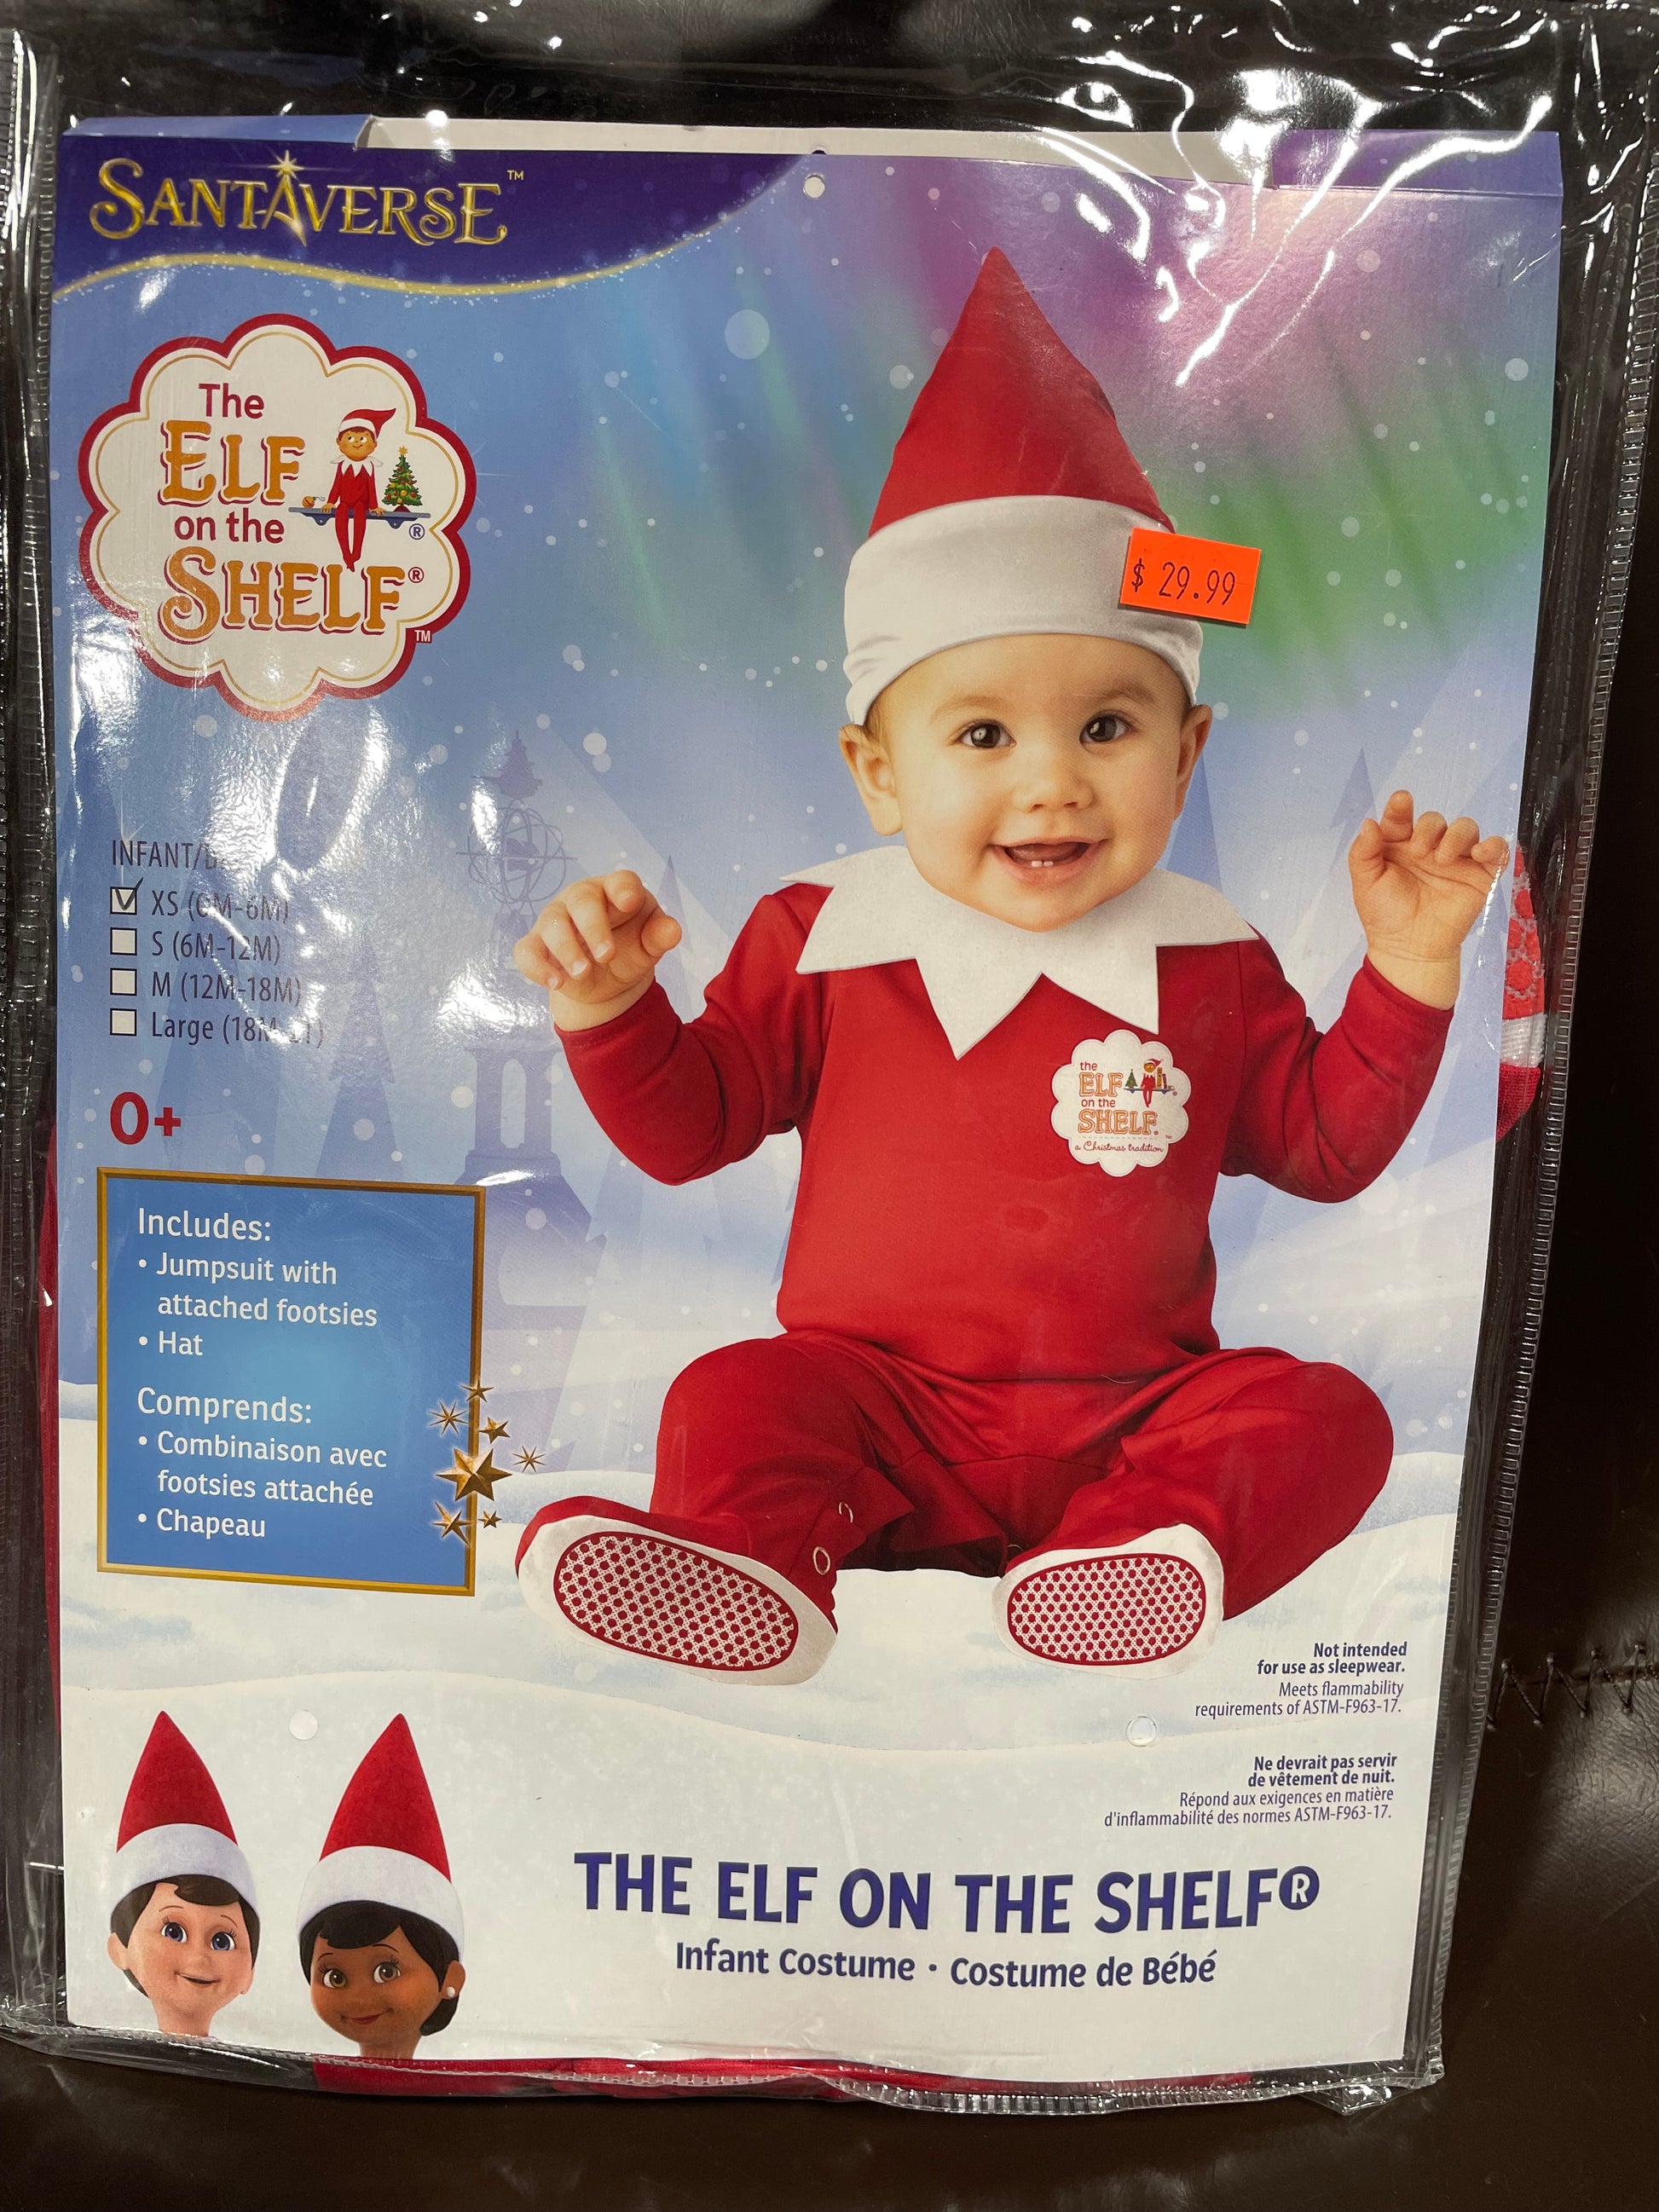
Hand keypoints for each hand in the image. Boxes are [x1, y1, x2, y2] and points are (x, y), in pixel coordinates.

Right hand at [514, 870, 681, 1030]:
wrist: (605, 978)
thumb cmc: (630, 947)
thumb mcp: (648, 946)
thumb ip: (659, 937)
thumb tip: (673, 931)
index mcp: (615, 892)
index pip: (620, 881)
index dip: (623, 889)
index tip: (630, 902)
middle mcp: (581, 900)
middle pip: (582, 901)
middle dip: (593, 927)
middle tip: (607, 956)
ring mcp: (555, 921)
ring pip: (553, 925)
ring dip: (567, 950)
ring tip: (583, 973)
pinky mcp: (537, 945)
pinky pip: (527, 951)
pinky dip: (537, 967)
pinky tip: (555, 982)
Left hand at [1347, 791, 1507, 1008]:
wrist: (1410, 949)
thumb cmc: (1386, 915)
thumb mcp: (1366, 884)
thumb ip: (1363, 853)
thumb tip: (1369, 822)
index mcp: (1399, 846)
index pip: (1402, 818)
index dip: (1401, 807)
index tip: (1401, 801)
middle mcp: (1429, 847)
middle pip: (1435, 820)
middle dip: (1428, 829)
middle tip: (1420, 852)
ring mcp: (1457, 859)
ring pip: (1466, 828)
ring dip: (1456, 835)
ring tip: (1444, 858)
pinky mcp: (1480, 875)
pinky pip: (1496, 850)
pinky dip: (1493, 846)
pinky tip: (1480, 853)